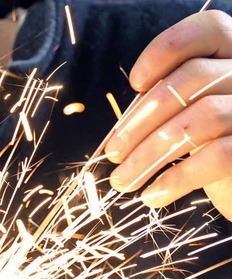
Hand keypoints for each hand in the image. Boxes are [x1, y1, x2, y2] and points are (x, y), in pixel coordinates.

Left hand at [105, 10, 231, 220]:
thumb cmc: (211, 147)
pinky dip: (176, 179)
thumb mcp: (187, 116)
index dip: (166, 50)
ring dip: (149, 154)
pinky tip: (152, 195)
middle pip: (192, 79)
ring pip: (200, 120)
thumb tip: (120, 126)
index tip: (134, 84)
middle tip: (113, 152)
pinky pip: (218, 157)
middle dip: (140, 119)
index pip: (209, 30)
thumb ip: (165, 104)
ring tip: (123, 180)